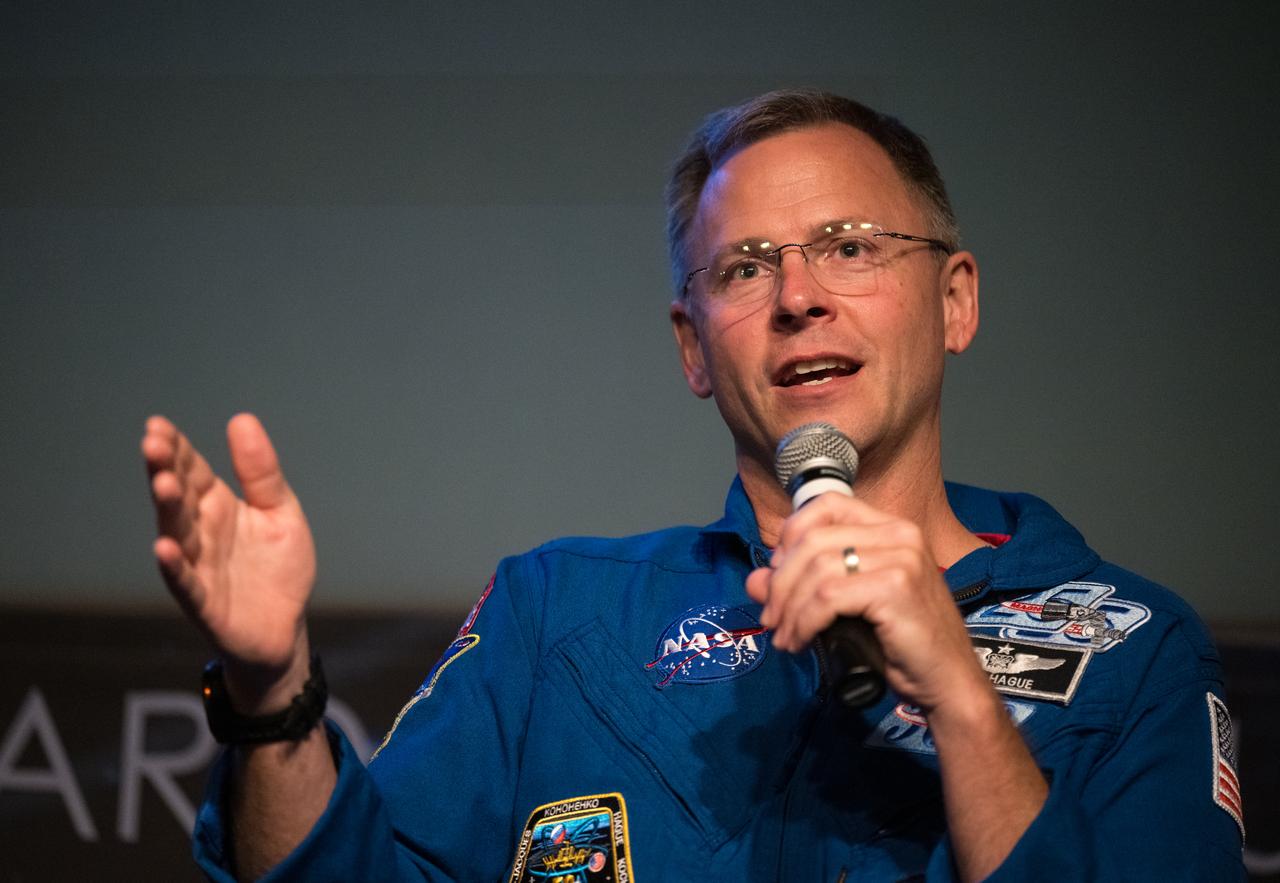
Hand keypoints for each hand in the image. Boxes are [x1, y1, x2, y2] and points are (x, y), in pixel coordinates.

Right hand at [142, 413, 315, 710]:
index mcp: (218, 506)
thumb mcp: (280, 511)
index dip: (176, 449)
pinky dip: (174, 567)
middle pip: (178, 497)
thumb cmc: (278, 567)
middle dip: (165, 470)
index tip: (158, 424)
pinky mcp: (205, 601)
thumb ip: (261, 473)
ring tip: (162, 483)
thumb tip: (241, 419)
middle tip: (153, 444)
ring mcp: (199, 566)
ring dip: (168, 509)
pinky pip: (186, 582)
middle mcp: (201, 532)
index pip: (193, 471)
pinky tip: (164, 547)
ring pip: (177, 533)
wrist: (285, 627)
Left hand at [745, 492, 985, 713]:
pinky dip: (804, 621)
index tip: (777, 574)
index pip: (826, 504)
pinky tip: (801, 641)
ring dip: (789, 607)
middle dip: (780, 582)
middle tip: (771, 617)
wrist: (947, 682)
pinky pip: (828, 597)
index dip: (791, 535)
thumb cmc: (901, 644)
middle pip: (813, 539)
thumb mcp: (844, 608)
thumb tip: (755, 580)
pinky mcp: (896, 587)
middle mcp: (899, 533)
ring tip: (784, 636)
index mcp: (890, 527)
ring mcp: (902, 557)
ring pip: (816, 569)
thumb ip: (800, 588)